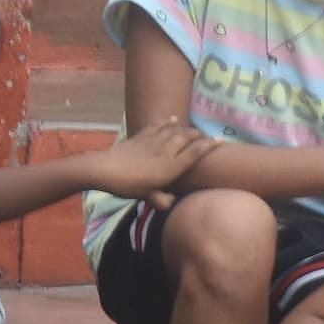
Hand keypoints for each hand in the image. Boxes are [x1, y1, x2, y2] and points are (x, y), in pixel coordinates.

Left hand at [80, 118, 211, 198]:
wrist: (104, 170)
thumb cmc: (127, 186)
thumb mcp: (146, 196)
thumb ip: (160, 200)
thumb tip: (170, 204)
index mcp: (170, 167)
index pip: (194, 153)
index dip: (208, 145)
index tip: (219, 140)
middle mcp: (166, 151)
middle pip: (187, 138)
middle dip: (199, 135)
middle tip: (206, 135)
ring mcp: (153, 141)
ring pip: (174, 130)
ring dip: (185, 128)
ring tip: (193, 129)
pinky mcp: (141, 136)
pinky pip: (158, 125)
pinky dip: (167, 121)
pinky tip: (174, 119)